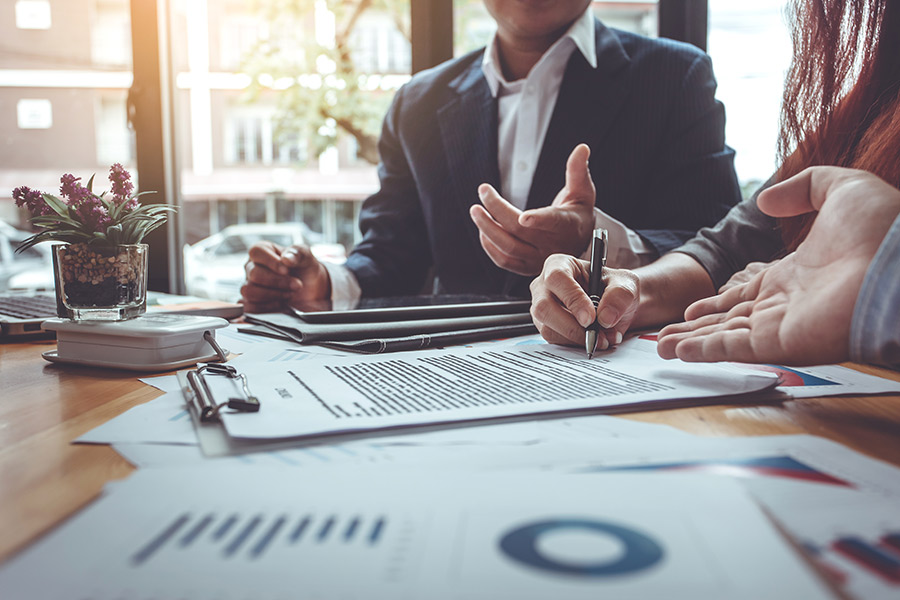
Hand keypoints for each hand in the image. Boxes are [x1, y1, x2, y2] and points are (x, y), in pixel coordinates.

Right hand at [240, 242, 330, 312]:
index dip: (271, 262)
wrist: (311, 290)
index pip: (257, 251)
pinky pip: (250, 307)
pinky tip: (282, 304)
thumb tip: (286, 259)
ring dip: (273, 295)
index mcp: (263, 251)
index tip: (286, 270)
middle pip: (254, 274)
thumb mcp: (306, 257)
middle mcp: (252, 267)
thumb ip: (298, 254)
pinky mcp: (251, 303)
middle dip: (278, 282)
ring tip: (289, 294)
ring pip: (249, 291)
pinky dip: (268, 307)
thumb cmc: (305, 269)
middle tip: (297, 285)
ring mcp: (249, 285)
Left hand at [470, 144, 595, 275]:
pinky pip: (504, 261)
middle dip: (497, 210)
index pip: (553, 222)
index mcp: (567, 225)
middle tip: (483, 191)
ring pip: (508, 248)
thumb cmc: (578, 213)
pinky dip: (489, 246)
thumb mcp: (583, 191)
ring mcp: (538, 259)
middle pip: (520, 231)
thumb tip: (581, 148)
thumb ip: (578, 170)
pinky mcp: (527, 267)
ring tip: (475, 211)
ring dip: (487, 229)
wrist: (577, 243)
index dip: (538, 220)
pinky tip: (482, 229)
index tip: (524, 216)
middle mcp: (552, 245)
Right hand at [530, 253, 639, 349]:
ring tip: (602, 337)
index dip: (573, 299)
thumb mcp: (626, 284)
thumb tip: (605, 318)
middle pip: (544, 307)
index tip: (591, 318)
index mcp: (560, 264)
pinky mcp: (546, 326)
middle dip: (571, 326)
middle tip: (595, 335)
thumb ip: (620, 295)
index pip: (557, 278)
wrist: (614, 306)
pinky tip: (593, 339)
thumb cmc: (614, 288)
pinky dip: (576, 344)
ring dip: (577, 338)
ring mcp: (542, 308)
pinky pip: (554, 340)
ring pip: (547, 328)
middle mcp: (544, 286)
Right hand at [657, 166, 899, 364]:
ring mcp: (781, 326)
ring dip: (691, 342)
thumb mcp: (843, 188)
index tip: (692, 308)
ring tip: (660, 346)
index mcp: (795, 275)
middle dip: (695, 328)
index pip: (745, 294)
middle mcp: (785, 305)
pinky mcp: (781, 343)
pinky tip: (679, 351)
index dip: (717, 302)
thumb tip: (765, 199)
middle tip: (664, 335)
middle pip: (728, 320)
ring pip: (724, 336)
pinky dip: (704, 351)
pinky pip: (734, 348)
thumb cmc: (884, 230)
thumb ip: (803, 188)